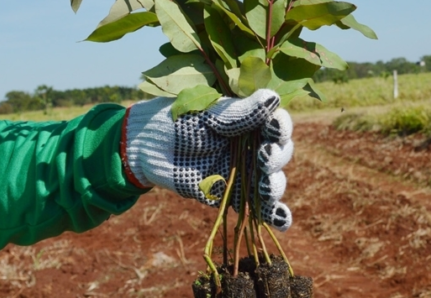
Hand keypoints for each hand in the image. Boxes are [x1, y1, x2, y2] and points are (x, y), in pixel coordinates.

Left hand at [122, 89, 293, 230]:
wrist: (148, 147)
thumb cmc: (177, 120)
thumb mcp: (208, 114)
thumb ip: (240, 112)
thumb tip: (273, 98)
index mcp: (251, 120)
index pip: (278, 124)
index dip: (282, 127)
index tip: (272, 129)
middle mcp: (254, 145)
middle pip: (281, 153)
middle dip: (277, 157)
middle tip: (263, 157)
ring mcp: (246, 172)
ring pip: (274, 180)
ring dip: (276, 185)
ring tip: (266, 187)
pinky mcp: (236, 195)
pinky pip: (261, 207)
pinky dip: (275, 215)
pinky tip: (281, 220)